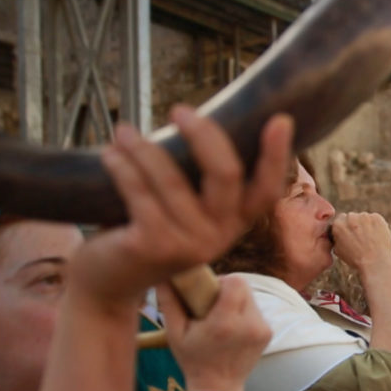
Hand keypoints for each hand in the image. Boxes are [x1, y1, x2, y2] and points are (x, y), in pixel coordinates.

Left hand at [87, 106, 291, 309]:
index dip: (276, 156)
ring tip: (124, 132)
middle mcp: (220, 235)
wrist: (111, 280)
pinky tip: (110, 154)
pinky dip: (123, 167)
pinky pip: (140, 194)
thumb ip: (197, 178)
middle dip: (203, 134)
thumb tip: (193, 119)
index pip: (267, 189)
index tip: (280, 120)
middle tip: (179, 110)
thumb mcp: (184, 206)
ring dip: (144, 148)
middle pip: (226, 174)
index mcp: (235, 222)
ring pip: (173, 180)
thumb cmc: (146, 229)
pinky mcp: (155, 246)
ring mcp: (190, 244)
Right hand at [157, 274, 271, 390]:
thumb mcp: (175, 333)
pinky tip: (231, 328)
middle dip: (227, 289)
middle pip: (244, 286)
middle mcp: (249, 325)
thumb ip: (169, 303)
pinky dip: (244, 313)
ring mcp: (262, 330)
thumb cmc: (193, 360)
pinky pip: (256, 310)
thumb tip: (162, 276)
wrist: (218, 388)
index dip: (221, 280)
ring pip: (251, 297)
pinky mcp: (268, 333)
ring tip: (221, 317)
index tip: (208, 291)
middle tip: (212, 302)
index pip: (236, 282)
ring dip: (236, 300)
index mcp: (225, 324)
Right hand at [332, 212, 390, 271]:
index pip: (341, 219)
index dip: (346, 227)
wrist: (374, 263)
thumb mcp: (338, 251)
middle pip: (352, 217)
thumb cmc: (356, 259)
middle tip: (361, 237)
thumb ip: (337, 238)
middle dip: (356, 224)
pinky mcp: (377, 218)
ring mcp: (364, 216)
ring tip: (371, 239)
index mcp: (338, 225)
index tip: (351, 233)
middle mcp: (350, 217)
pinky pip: (376, 219)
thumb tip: (338, 234)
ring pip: (364, 218)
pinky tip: (377, 237)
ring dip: (366, 225)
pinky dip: (377, 226)